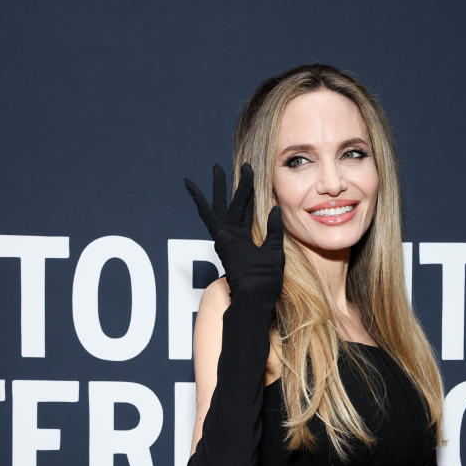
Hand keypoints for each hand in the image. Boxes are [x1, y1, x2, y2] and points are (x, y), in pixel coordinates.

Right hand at [184, 162, 284, 309]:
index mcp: (244, 239)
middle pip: (233, 204)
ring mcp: (225, 236)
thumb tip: (276, 208)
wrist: (256, 298)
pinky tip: (190, 185)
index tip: (253, 176)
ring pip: (220, 204)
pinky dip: (198, 199)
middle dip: (236, 185)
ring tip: (215, 167)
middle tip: (238, 166)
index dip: (250, 193)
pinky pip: (207, 215)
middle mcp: (233, 235)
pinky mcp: (219, 237)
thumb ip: (274, 231)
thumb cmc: (266, 283)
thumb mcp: (275, 253)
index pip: (247, 210)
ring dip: (218, 186)